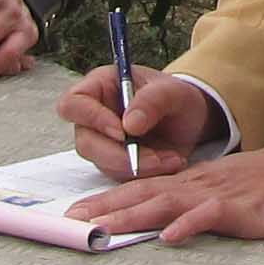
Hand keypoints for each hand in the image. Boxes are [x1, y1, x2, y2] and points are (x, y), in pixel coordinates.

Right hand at [54, 62, 214, 178]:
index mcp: (99, 87)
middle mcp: (93, 117)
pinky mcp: (114, 164)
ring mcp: (102, 143)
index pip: (74, 104)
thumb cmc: (175, 96)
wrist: (189, 119)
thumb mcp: (173, 91)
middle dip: (120, 155)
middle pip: (86, 142)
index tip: (123, 132)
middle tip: (155, 157)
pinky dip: (147, 175)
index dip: (92, 119)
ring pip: (104, 164)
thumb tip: (129, 124)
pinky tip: (170, 163)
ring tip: (171, 158)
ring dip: (138, 167)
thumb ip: (153, 101)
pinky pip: (121, 177)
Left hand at [64, 134, 263, 245]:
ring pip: (166, 204)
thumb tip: (166, 225)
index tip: (77, 212)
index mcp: (189, 183)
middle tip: (70, 219)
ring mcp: (215, 196)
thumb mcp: (222, 194)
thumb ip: (194, 206)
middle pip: (143, 194)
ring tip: (104, 228)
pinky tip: (170, 237)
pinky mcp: (238, 209)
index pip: (141, 189)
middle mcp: (194, 186)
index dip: (108, 200)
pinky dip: (189, 226)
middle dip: (105, 207)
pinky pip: (210, 217)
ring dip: (133, 215)